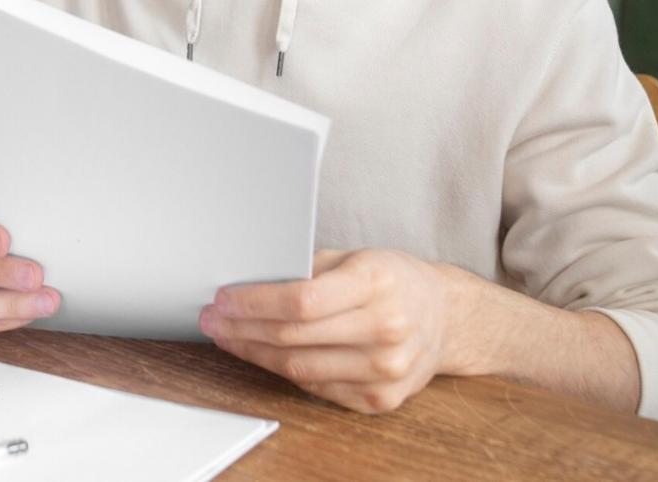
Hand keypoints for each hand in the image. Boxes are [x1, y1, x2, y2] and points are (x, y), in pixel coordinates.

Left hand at [199, 248, 455, 413]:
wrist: (445, 317)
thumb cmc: (393, 279)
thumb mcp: (355, 257)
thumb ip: (307, 268)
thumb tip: (248, 280)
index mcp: (377, 283)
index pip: (301, 300)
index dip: (254, 303)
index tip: (222, 300)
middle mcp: (386, 329)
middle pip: (295, 337)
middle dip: (242, 330)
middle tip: (212, 321)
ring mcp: (387, 369)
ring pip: (301, 369)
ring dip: (255, 355)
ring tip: (229, 339)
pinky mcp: (383, 399)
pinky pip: (319, 388)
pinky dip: (287, 373)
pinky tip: (266, 356)